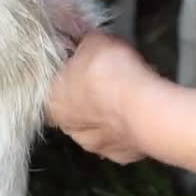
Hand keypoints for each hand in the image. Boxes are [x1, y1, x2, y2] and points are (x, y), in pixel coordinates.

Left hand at [46, 32, 159, 164]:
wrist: (143, 107)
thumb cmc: (111, 73)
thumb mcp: (94, 41)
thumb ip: (85, 43)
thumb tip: (84, 39)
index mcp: (52, 102)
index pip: (55, 87)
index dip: (72, 73)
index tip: (88, 63)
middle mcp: (69, 129)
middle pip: (77, 109)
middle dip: (92, 96)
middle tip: (110, 78)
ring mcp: (97, 145)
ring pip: (101, 126)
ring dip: (111, 113)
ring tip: (128, 94)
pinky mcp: (123, 156)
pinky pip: (124, 137)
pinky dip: (130, 126)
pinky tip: (139, 110)